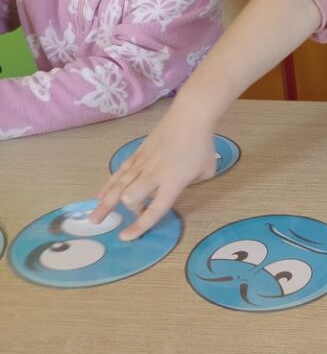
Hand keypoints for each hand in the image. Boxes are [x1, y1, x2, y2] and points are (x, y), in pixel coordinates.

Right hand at [90, 108, 216, 240]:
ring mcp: (143, 163)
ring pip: (119, 185)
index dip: (140, 225)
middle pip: (130, 196)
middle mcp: (154, 174)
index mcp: (173, 182)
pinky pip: (120, 172)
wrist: (190, 117)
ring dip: (105, 204)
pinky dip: (109, 185)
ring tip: (94, 219)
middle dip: (127, 210)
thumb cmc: (202, 145)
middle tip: (130, 215)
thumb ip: (192, 185)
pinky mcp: (137, 153)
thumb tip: (179, 188)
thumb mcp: (206, 171)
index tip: (125, 237)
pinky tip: (100, 196)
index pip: (155, 209)